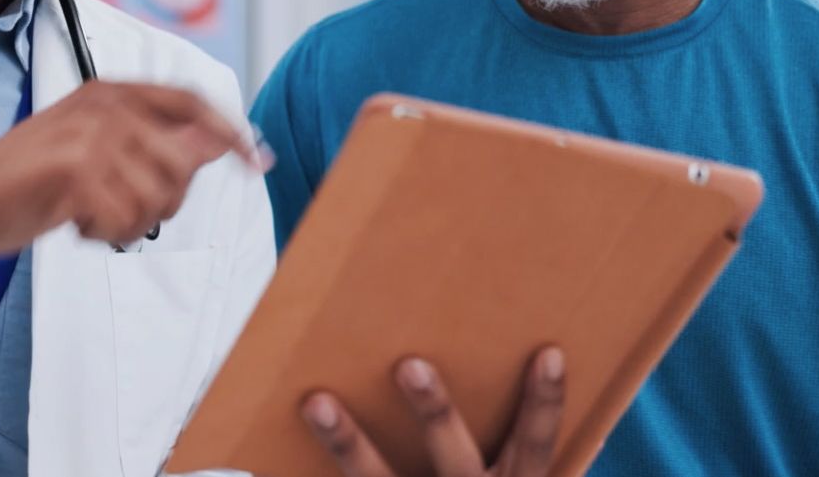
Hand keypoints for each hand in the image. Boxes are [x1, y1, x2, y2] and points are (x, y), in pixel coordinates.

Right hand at [0, 80, 262, 253]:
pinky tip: (77, 224)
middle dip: (164, 202)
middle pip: (183, 163)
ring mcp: (90, 135)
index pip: (192, 102)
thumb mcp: (99, 151)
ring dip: (131, 222)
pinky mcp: (75, 171)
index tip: (256, 161)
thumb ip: (158, 143)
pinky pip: (126, 219)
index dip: (229, 132)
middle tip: (122, 212)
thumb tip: (225, 144)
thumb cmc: (32, 183)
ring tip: (93, 216)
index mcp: (112, 92)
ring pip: (159, 196)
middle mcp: (105, 104)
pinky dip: (106, 234)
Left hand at [301, 348, 565, 476]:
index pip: (535, 444)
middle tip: (408, 365)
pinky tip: (270, 458)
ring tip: (317, 402)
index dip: (544, 402)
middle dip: (433, 412)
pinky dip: (316, 470)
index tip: (548, 354)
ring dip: (348, 443)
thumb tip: (512, 354)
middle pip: (454, 456)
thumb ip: (505, 443)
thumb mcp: (507, 476)